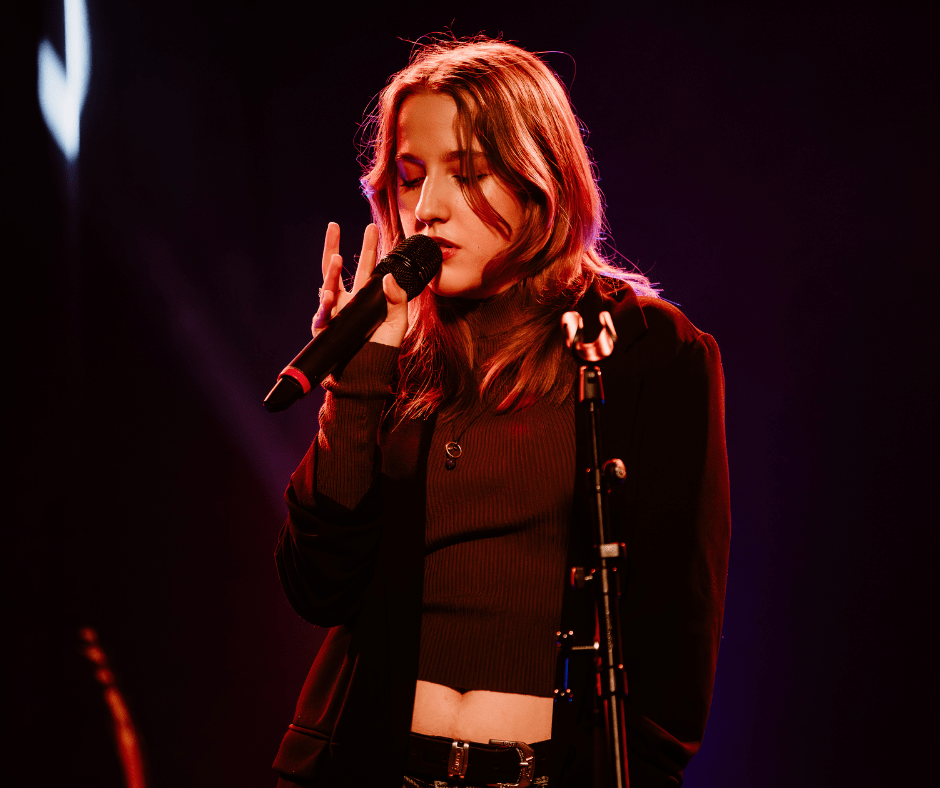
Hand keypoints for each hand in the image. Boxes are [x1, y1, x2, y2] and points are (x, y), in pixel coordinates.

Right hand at [312, 222, 409, 347]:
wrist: (366, 374)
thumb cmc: (382, 348)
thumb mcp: (397, 322)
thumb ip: (397, 300)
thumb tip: (390, 277)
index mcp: (363, 297)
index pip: (365, 266)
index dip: (368, 247)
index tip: (371, 227)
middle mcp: (346, 301)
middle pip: (337, 268)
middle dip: (334, 246)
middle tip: (333, 226)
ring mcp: (333, 312)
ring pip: (327, 285)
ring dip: (331, 271)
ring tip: (337, 257)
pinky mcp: (324, 328)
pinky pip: (323, 313)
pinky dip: (326, 303)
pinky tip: (329, 294)